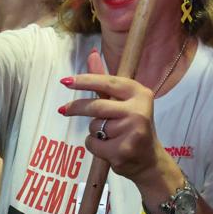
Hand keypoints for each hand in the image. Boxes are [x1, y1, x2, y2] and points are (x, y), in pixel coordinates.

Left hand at [61, 48, 175, 185]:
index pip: (108, 83)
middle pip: (96, 106)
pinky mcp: (122, 150)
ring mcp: (132, 131)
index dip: (85, 81)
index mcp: (140, 93)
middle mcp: (139, 110)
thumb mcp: (123, 100)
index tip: (65, 81)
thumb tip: (92, 54)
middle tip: (63, 109)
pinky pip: (93, 144)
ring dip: (94, 131)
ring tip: (110, 136)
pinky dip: (94, 146)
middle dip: (76, 108)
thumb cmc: (133, 125)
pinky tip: (109, 148)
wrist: (148, 159)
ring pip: (94, 126)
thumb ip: (105, 81)